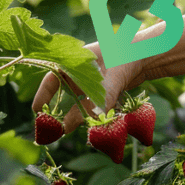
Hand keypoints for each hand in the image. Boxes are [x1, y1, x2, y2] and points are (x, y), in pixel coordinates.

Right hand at [31, 41, 146, 133]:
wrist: (148, 54)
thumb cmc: (128, 55)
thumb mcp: (114, 76)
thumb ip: (103, 97)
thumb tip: (93, 120)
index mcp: (76, 61)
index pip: (52, 78)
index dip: (42, 95)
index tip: (36, 111)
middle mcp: (81, 71)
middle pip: (64, 93)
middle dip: (57, 111)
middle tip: (51, 129)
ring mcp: (92, 80)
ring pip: (79, 101)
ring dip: (74, 115)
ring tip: (67, 131)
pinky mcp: (104, 89)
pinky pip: (92, 104)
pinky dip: (90, 114)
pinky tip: (89, 126)